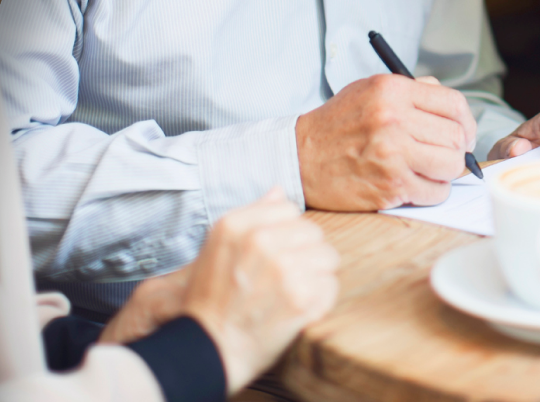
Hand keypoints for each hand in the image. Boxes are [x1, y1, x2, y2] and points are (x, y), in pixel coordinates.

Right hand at [95, 190, 339, 392]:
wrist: (208, 348)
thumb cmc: (211, 301)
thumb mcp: (218, 248)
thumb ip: (251, 216)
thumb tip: (278, 191)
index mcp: (236, 225)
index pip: (289, 210)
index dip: (286, 233)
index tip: (275, 254)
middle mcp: (261, 241)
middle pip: (313, 233)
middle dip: (304, 254)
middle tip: (284, 279)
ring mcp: (284, 269)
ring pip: (328, 258)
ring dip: (315, 277)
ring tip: (290, 294)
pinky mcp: (302, 299)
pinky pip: (331, 287)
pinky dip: (319, 301)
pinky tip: (296, 310)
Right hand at [299, 74, 476, 209]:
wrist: (299, 157)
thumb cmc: (336, 125)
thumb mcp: (369, 91)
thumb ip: (412, 91)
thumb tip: (452, 109)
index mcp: (392, 91)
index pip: (454, 105)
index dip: (466, 122)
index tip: (463, 134)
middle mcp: (393, 120)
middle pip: (457, 138)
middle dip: (456, 150)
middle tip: (443, 155)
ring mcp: (392, 155)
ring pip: (451, 166)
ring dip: (445, 172)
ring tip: (427, 170)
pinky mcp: (390, 185)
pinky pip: (435, 192)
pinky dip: (431, 192)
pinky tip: (414, 184)